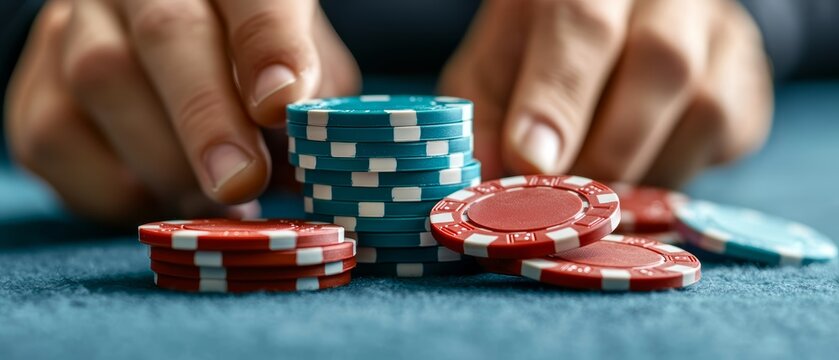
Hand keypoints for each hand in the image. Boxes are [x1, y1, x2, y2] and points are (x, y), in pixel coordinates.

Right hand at [4, 0, 359, 222]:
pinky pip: (55, 140)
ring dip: (166, 161)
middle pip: (167, 33)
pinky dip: (115, 187)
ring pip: (103, 82)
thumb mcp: (298, 67)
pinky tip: (158, 194)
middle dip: (207, 116)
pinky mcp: (34, 91)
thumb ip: (309, 102)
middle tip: (240, 181)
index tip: (280, 106)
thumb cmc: (245, 66)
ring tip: (212, 201)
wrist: (149, 55)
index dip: (269, 47)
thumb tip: (309, 162)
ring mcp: (74, 30)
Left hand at [440, 0, 772, 186]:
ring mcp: (716, 29)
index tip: (533, 160)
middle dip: (607, 146)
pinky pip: (726, 136)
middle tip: (566, 198)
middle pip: (661, 60)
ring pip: (703, 106)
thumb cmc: (537, 54)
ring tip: (596, 188)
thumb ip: (486, 119)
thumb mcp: (493, 72)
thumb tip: (489, 180)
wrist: (615, 30)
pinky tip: (637, 165)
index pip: (580, 22)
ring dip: (642, 168)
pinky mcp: (745, 77)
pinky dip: (675, 170)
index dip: (557, 98)